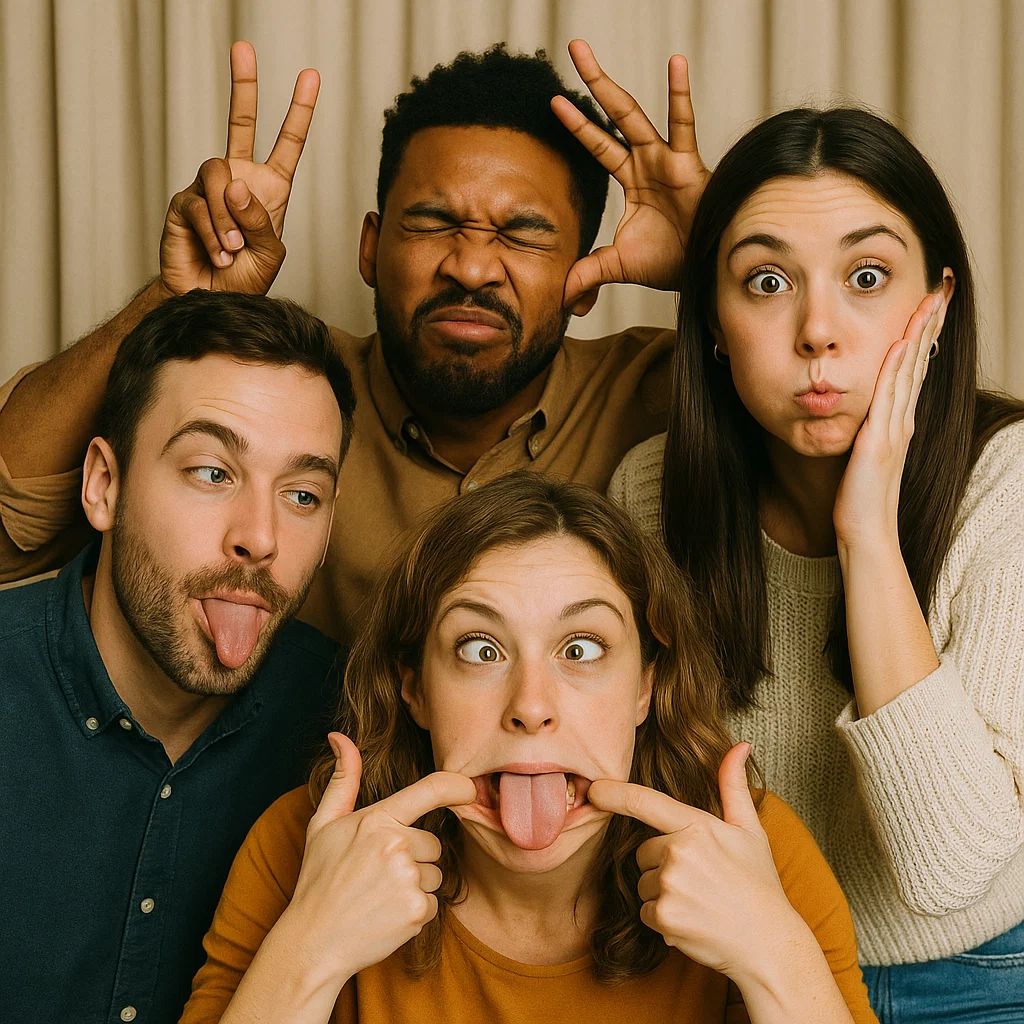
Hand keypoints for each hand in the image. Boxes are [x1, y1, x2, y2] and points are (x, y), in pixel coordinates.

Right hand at [159, 41, 319, 294]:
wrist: (211, 303)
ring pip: (218, 175)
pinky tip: (219, 252)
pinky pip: (199, 204)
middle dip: (243, 85)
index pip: (287, 144)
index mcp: (269, 190)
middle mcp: (238, 181)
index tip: (310, 77)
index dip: (299, 112)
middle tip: (244, 48)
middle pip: (239, 123)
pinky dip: (214, 233)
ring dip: (228, 217)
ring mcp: (208, 189)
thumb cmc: (244, 282)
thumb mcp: (269, 255)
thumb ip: (262, 221)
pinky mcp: (183, 203)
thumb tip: (236, 186)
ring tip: (233, 248)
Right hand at [282, 733, 476, 981]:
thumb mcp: (324, 824)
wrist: (313, 942)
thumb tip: (339, 736)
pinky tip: (387, 914)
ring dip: (416, 884)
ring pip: (435, 873)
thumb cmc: (320, 880)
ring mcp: (407, 880)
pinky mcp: (416, 911)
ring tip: (380, 895)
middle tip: (379, 874)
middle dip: (415, 857)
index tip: (470, 787)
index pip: (429, 791)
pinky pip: (433, 903)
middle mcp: (396, 846)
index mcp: (377, 820)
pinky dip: (415, 910)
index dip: (457, 785)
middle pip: (433, 843)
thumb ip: (343, 779)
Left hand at [551, 39, 709, 309]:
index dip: (577, 124)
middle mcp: (647, 162)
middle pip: (612, 115)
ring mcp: (666, 160)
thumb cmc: (670, 263)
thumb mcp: (619, 266)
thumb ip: (588, 272)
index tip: (553, 100)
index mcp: (632, 179)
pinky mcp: (688, 166)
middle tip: (573, 46)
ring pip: (634, 115)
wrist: (703, 272)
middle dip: (592, 82)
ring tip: (593, 55)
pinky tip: (676, 63)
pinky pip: (684, 126)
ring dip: (611, 85)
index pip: (598, 145)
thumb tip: (562, 297)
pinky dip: (680, 95)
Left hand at [587, 743, 803, 978]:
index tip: (593, 788)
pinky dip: (663, 918)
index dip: (614, 793)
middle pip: (643, 850)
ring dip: (662, 891)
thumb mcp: (749, 830)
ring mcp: (670, 886)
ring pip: (643, 881)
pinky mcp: (664, 917)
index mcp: (697, 826)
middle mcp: (679, 852)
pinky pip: (644, 910)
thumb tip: (739, 746)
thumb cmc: (758, 884)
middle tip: (699, 878)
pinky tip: (693, 920)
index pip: (645, 802)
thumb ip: (733, 786)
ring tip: (699, 900)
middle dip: (661, 862)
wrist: (770, 944)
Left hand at [833, 291, 945, 547]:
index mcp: (899, 422)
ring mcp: (893, 431)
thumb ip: (869, 431)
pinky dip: (894, 371)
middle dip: (930, 323)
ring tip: (930, 302)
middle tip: (942, 288)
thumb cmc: (860, 499)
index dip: (923, 335)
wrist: (865, 532)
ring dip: (918, 335)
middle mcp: (902, 421)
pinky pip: (887, 400)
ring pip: (908, 373)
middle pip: (919, 362)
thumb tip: (866, 412)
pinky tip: (899, 346)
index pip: (914, 369)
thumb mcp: (865, 456)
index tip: (931, 304)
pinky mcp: (878, 443)